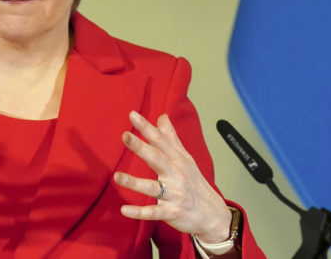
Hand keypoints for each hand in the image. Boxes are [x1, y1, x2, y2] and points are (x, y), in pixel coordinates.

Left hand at [114, 111, 232, 243]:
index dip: (147, 127)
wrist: (214, 215)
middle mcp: (177, 175)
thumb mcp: (186, 159)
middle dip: (141, 147)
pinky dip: (139, 212)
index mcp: (178, 160)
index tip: (133, 115)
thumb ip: (171, 138)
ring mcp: (175, 194)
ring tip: (117, 176)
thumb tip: (162, 117)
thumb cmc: (196, 184)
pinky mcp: (172, 213)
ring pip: (152, 187)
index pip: (161, 140)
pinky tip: (124, 210)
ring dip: (134, 182)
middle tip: (125, 136)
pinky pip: (153, 212)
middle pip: (157, 158)